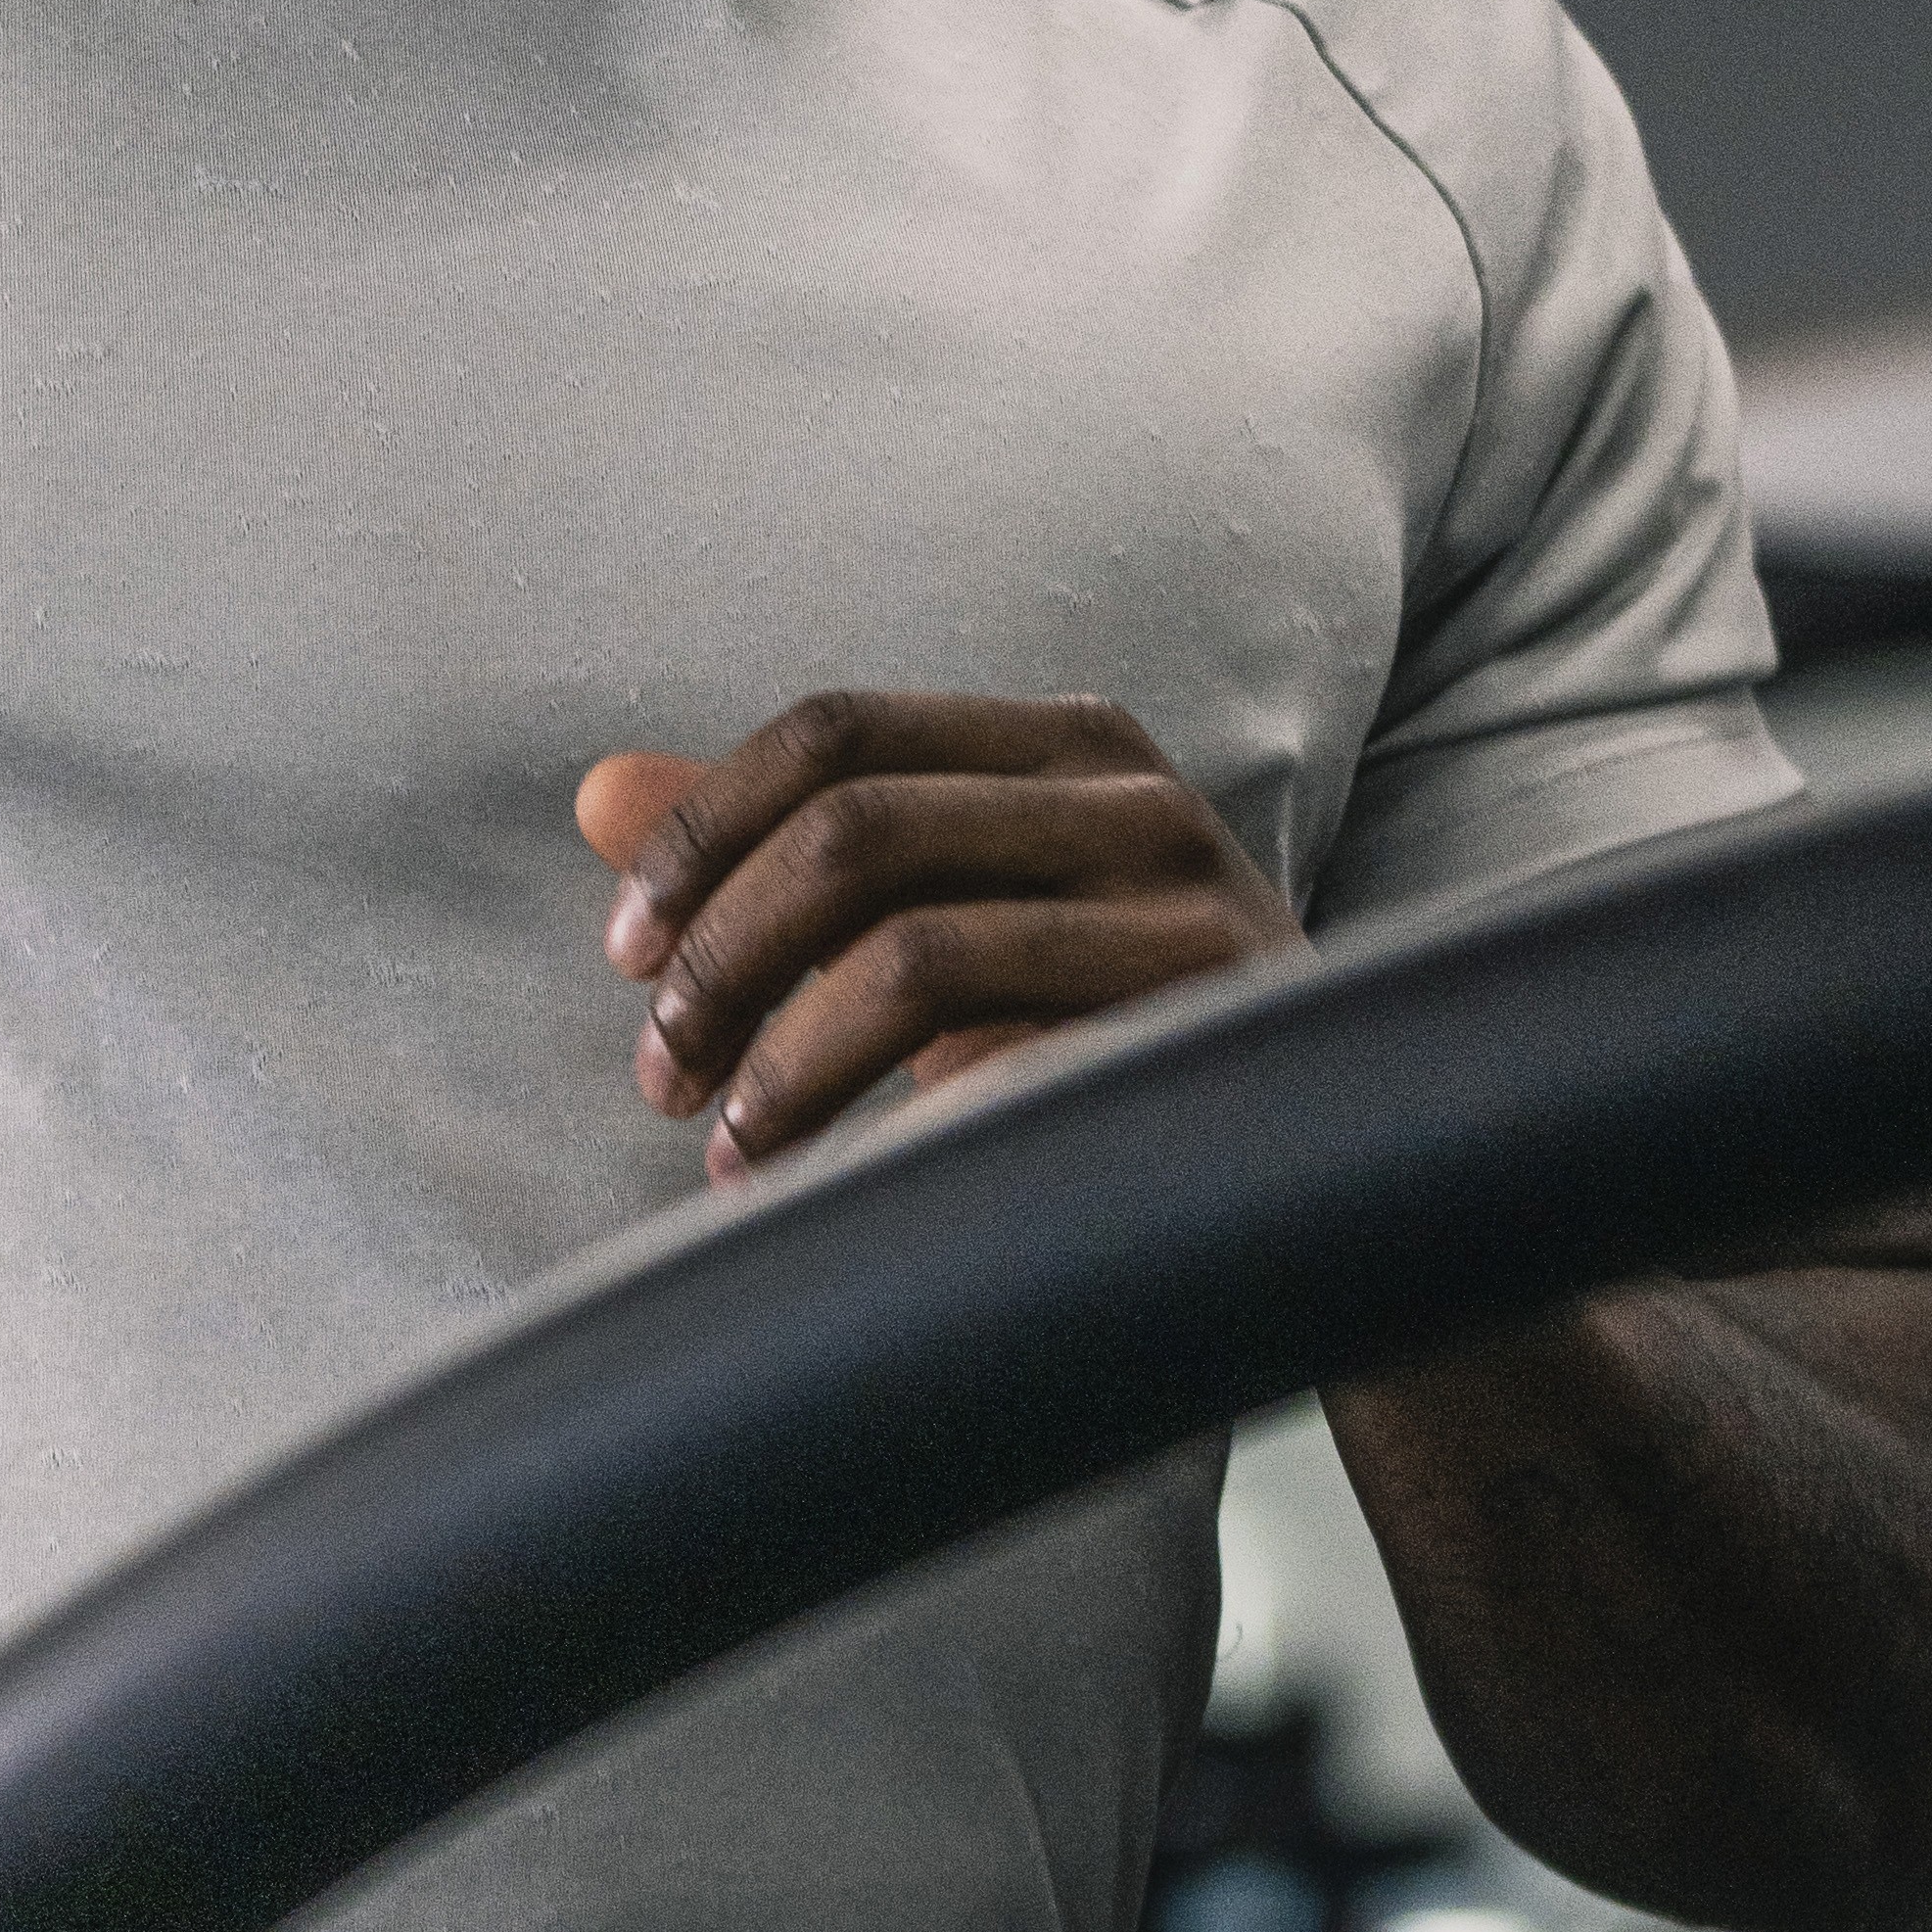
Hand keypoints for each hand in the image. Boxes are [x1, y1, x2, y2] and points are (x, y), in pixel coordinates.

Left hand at [577, 691, 1301, 1182]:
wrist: (1334, 1178)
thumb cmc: (1113, 1028)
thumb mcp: (964, 915)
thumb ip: (793, 850)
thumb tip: (597, 792)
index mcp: (1074, 744)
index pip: (836, 728)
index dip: (703, 831)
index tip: (623, 951)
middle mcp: (1142, 807)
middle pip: (856, 834)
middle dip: (722, 960)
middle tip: (662, 1075)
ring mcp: (1191, 925)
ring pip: (915, 958)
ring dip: (784, 1068)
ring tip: (731, 1155)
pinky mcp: (1207, 1052)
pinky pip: (1003, 1080)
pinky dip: (887, 1139)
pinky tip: (836, 1203)